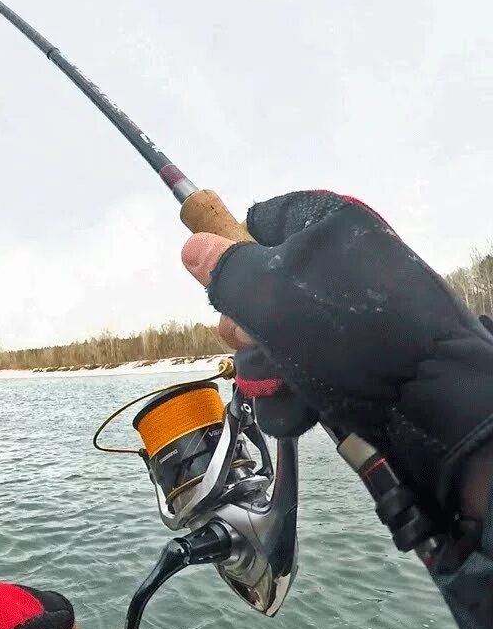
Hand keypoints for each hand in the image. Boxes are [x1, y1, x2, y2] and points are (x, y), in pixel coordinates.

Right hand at [180, 191, 492, 517]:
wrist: (436, 402)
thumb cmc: (351, 334)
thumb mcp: (270, 295)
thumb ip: (224, 269)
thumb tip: (194, 245)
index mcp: (326, 224)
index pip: (256, 220)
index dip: (232, 255)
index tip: (224, 289)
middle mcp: (341, 262)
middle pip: (260, 286)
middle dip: (247, 328)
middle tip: (255, 341)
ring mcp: (352, 312)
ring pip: (278, 336)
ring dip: (267, 370)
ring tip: (283, 386)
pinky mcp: (361, 355)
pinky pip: (306, 366)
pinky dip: (296, 391)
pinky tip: (301, 407)